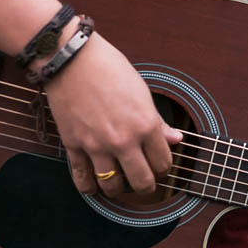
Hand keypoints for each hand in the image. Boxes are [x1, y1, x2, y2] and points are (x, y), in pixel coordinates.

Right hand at [43, 29, 181, 197]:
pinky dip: (89, 188)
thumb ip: (157, 120)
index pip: (163, 163)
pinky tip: (93, 186)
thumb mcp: (141, 91)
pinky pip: (82, 179)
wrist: (71, 58)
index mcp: (145, 124)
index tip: (159, 164)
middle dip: (146, 186)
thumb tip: (176, 138)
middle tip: (143, 181)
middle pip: (142, 182)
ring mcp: (97, 146)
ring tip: (120, 183)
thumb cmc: (109, 68)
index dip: (164, 167)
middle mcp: (123, 140)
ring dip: (118, 189)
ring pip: (112, 187)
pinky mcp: (74, 146)